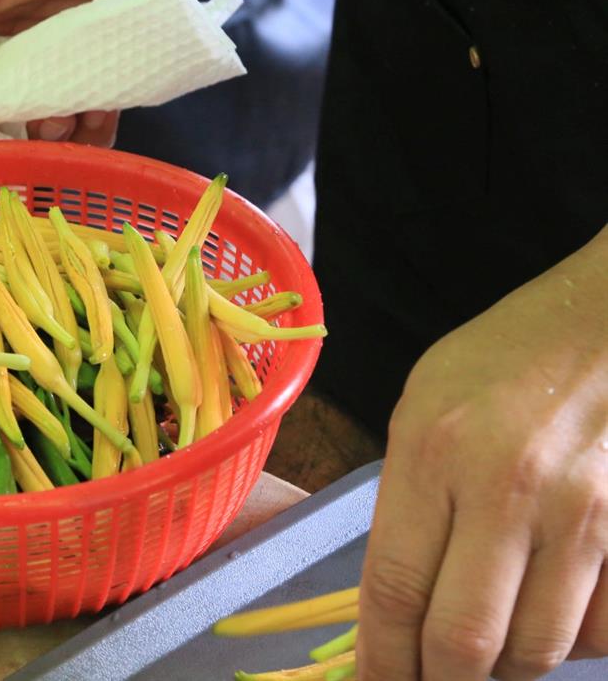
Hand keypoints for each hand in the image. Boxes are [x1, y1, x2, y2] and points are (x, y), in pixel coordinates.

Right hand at [0, 0, 193, 146]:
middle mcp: (11, 50)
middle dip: (2, 138)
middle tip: (8, 148)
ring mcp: (62, 59)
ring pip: (48, 121)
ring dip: (52, 140)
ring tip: (59, 130)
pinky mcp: (110, 63)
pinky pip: (99, 113)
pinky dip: (96, 134)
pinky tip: (93, 135)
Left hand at [358, 225, 607, 679]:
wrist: (607, 320)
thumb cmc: (502, 359)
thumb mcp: (421, 410)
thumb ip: (406, 503)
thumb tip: (397, 602)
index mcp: (432, 453)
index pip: (393, 590)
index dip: (380, 661)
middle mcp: (506, 490)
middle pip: (465, 641)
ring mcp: (583, 515)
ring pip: (538, 650)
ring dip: (504, 670)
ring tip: (483, 656)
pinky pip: (602, 631)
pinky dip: (571, 646)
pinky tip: (548, 622)